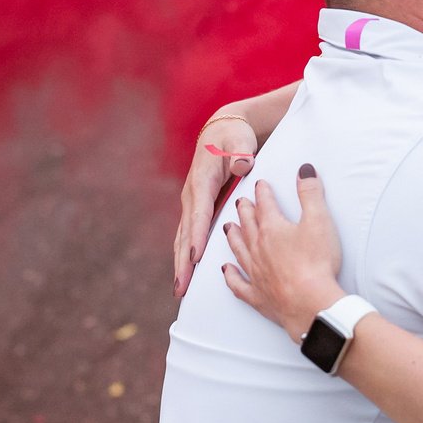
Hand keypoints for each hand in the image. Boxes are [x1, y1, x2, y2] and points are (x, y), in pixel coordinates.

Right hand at [175, 115, 256, 297]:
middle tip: (181, 287)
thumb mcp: (239, 141)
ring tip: (180, 289)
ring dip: (181, 264)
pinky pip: (190, 236)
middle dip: (182, 262)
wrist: (222, 133)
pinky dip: (186, 256)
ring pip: (184, 238)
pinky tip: (187, 275)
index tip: (195, 257)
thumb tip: (243, 165)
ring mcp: (192, 204)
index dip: (197, 236)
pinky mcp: (197, 209)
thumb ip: (241, 154)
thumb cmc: (234, 138)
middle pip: (185, 233)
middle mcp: (192, 195)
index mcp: (202, 181)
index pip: (199, 213)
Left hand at [221, 168, 346, 342]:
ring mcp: (255, 273)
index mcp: (272, 229)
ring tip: (228, 227)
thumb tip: (304, 169)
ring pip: (239, 250)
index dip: (263, 192)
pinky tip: (225, 271)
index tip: (260, 183)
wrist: (309, 303)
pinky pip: (238, 284)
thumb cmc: (316, 262)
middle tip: (240, 202)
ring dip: (233, 237)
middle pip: (248, 225)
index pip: (265, 204)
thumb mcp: (319, 220)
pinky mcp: (257, 296)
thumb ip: (311, 193)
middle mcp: (258, 248)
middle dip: (244, 211)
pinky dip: (230, 276)